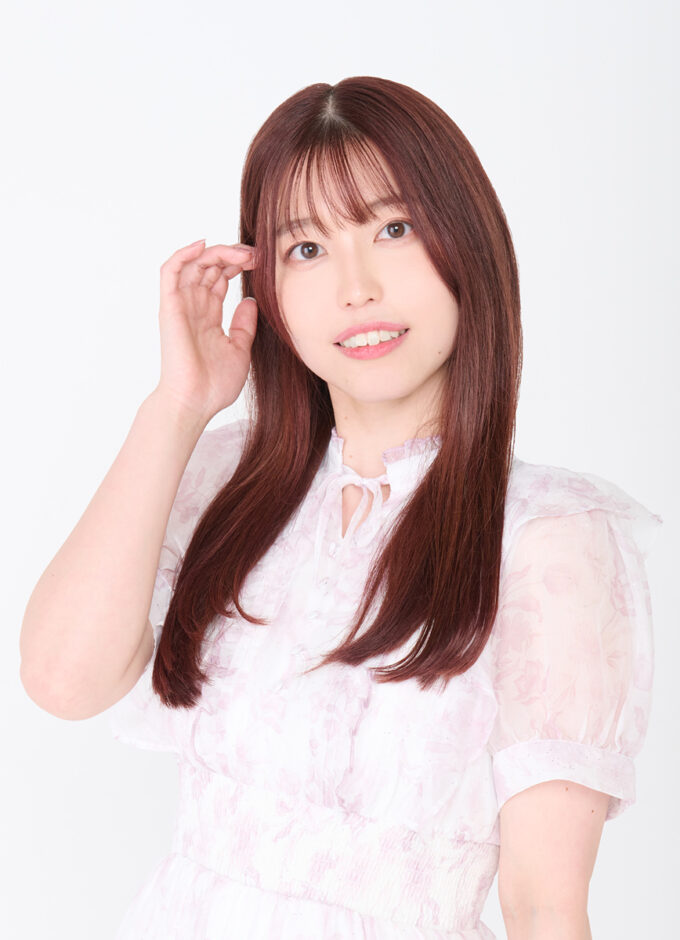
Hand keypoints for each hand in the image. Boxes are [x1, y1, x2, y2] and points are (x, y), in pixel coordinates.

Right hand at [154, 239, 257, 420]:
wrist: (194, 402)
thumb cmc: (214, 384)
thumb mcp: (240, 349)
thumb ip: (244, 325)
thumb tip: (251, 301)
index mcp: (208, 316)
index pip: (219, 278)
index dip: (238, 265)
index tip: (261, 262)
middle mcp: (193, 306)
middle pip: (209, 266)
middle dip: (233, 254)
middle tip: (256, 254)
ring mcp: (181, 305)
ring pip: (194, 263)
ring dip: (217, 252)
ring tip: (242, 252)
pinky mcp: (170, 307)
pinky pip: (170, 271)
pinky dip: (183, 253)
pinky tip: (204, 245)